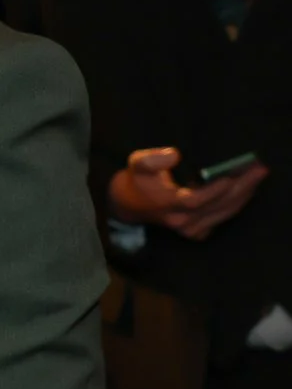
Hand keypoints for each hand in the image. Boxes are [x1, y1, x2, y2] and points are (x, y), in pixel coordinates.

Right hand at [108, 146, 267, 240]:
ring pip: (224, 214)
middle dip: (241, 188)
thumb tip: (174, 155)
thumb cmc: (138, 180)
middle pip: (217, 207)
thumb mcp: (137, 163)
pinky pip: (223, 218)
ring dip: (244, 195)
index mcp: (167, 205)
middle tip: (259, 170)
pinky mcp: (198, 233)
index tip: (229, 176)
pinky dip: (236, 204)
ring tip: (257, 176)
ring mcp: (191, 230)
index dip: (213, 190)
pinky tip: (245, 190)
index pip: (194, 200)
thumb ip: (152, 159)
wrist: (129, 205)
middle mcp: (181, 221)